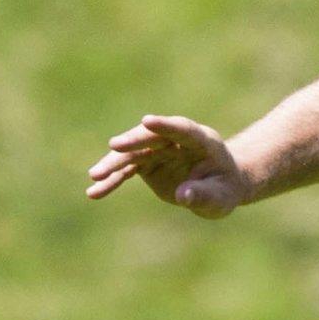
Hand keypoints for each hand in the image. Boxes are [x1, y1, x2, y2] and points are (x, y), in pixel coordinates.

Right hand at [86, 115, 249, 218]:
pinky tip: (94, 193)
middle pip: (151, 137)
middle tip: (113, 146)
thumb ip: (204, 195)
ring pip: (133, 152)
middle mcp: (176, 141)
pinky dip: (111, 180)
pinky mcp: (147, 163)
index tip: (147, 121)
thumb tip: (183, 195)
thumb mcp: (221, 198)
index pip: (183, 129)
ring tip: (95, 176)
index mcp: (202, 141)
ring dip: (114, 163)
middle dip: (133, 141)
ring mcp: (159, 150)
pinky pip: (126, 170)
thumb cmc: (224, 190)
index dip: (166, 125)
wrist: (217, 188)